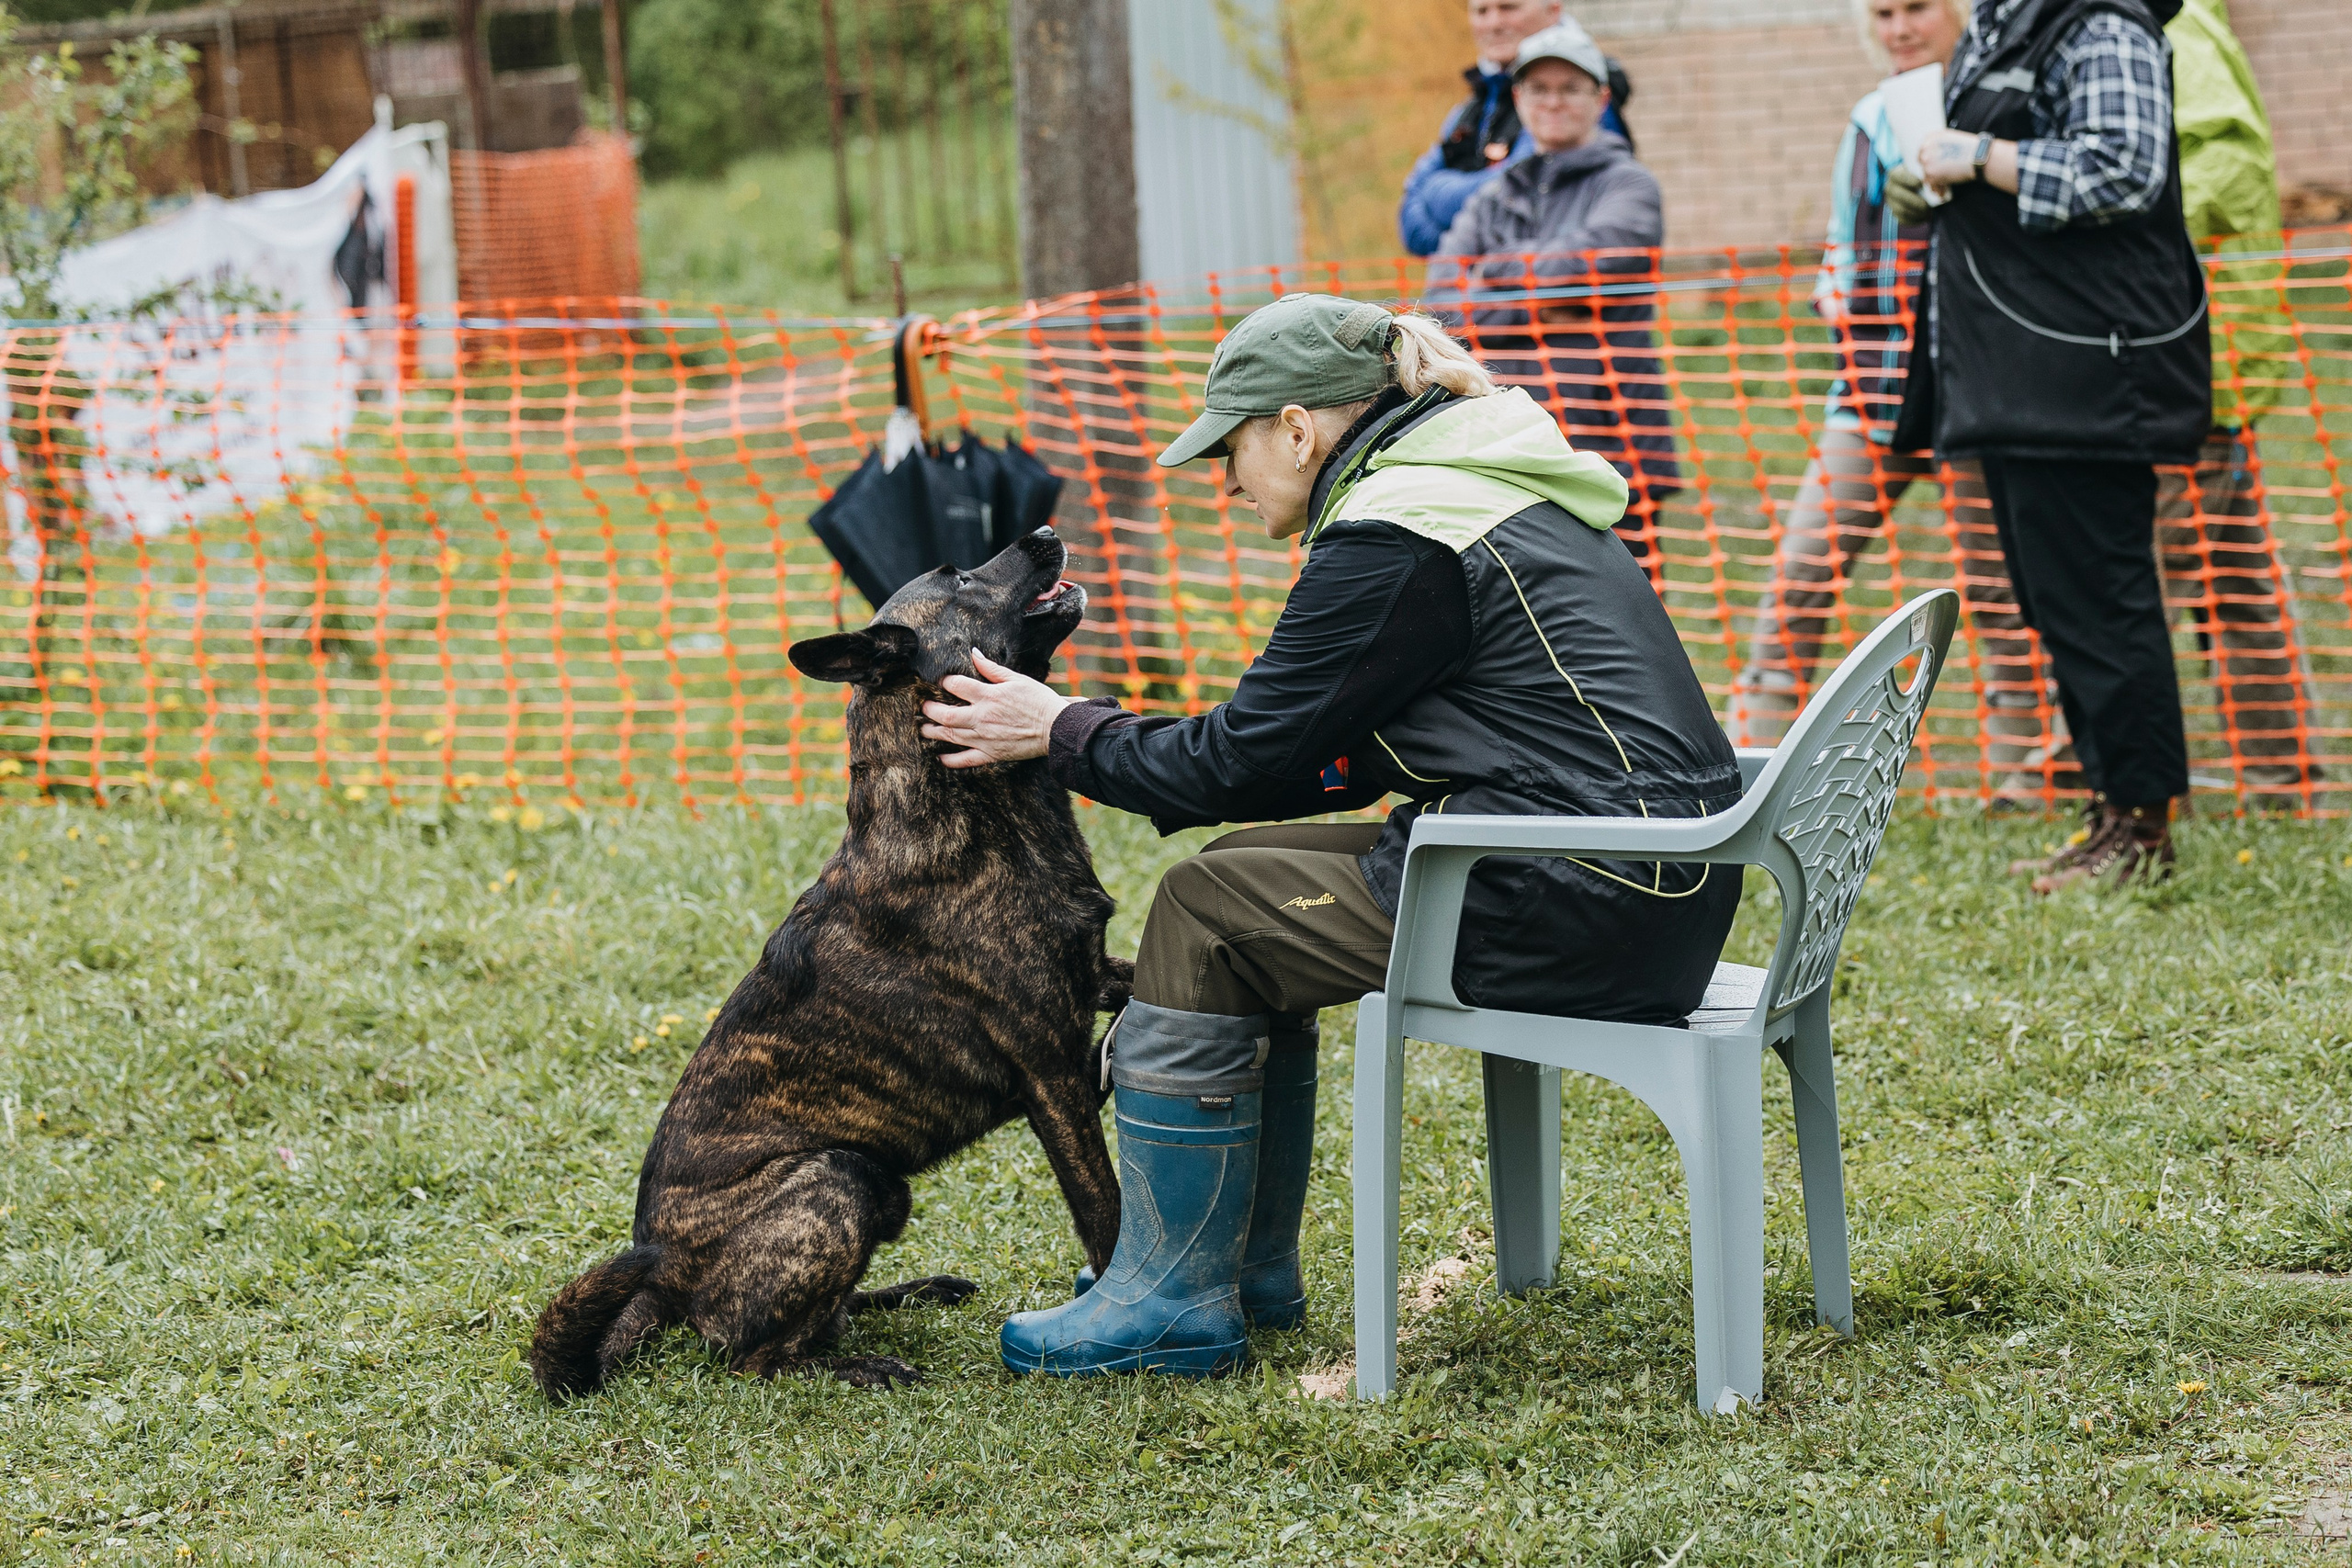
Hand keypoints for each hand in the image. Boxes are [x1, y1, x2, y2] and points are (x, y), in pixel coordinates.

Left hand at [918, 649, 1077, 767]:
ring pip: (950, 736)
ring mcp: (984, 738)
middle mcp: (982, 717)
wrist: (1056, 728)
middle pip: (945, 714)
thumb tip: (973, 653)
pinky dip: (950, 760)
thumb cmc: (1039, 700)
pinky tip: (940, 757)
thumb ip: (991, 668)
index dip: (943, 682)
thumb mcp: (1017, 678)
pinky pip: (965, 760)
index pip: (955, 685)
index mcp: (988, 695)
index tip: (939, 682)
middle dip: (929, 710)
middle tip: (923, 707)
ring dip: (932, 732)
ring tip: (923, 728)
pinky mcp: (991, 754)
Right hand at [1885, 164, 1931, 224]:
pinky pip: (1903, 220)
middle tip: (1927, 205)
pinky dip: (1915, 220)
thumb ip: (1930, 168)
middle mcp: (1890, 188)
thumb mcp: (1927, 167)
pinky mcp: (1896, 214)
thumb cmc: (1926, 173)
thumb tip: (1937, 173)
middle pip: (1898, 195)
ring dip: (1916, 212)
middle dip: (1914, 201)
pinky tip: (1926, 217)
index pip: (1897, 176)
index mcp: (1895, 173)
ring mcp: (1891, 202)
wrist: (1923, 185)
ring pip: (1901, 210)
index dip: (1908, 180)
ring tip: (1929, 212)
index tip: (1921, 183)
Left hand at [1915, 131, 1982, 192]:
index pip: (1923, 152)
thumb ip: (1940, 147)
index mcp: (1931, 137)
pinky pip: (1931, 185)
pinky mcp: (1931, 174)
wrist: (1979, 155)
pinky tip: (1943, 194)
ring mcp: (1926, 161)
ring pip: (1927, 176)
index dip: (1929, 162)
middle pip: (1924, 164)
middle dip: (1931, 173)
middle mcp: (1925, 148)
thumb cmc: (1972, 149)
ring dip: (1935, 183)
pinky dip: (1938, 190)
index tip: (1934, 168)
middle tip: (1939, 181)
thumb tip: (1934, 162)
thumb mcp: (1952, 140)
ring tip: (1943, 190)